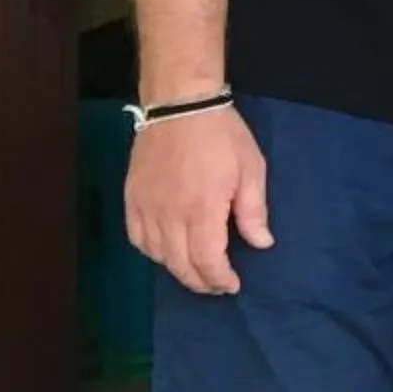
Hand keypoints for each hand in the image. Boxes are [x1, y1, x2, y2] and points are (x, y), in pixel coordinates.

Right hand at [125, 106, 271, 295]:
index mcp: (202, 211)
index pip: (207, 261)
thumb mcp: (251, 170)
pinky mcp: (131, 199)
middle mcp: (169, 216)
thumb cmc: (222, 136)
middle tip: (217, 286)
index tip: (232, 285)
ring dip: (176, 269)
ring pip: (156, 255)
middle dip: (200, 281)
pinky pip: (136, 238)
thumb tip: (261, 243)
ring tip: (195, 271)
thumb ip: (253, 211)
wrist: (180, 106)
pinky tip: (165, 252)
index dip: (219, 279)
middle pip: (180, 264)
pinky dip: (151, 252)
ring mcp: (145, 208)